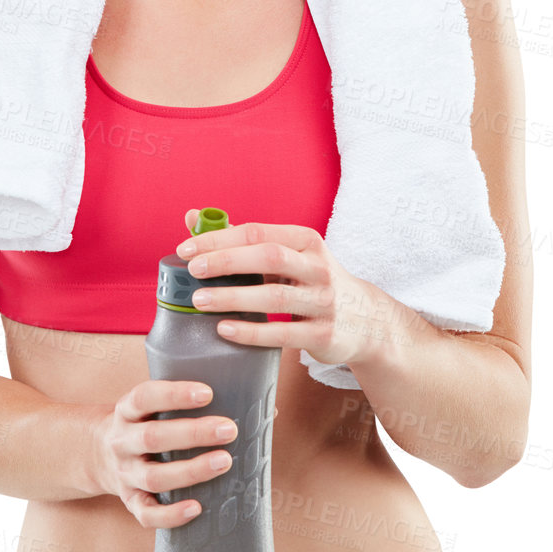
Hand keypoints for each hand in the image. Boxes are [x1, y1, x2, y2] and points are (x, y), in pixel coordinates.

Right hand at [91, 377, 242, 529]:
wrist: (99, 455)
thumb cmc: (144, 425)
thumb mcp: (149, 407)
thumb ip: (184, 403)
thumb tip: (249, 402)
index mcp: (127, 411)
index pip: (144, 398)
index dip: (174, 395)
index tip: (207, 393)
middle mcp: (121, 442)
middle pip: (152, 438)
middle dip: (193, 434)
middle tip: (229, 430)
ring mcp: (124, 474)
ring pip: (154, 477)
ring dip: (191, 470)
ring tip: (225, 462)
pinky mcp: (130, 501)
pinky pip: (147, 514)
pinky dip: (170, 515)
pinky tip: (197, 508)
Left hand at [177, 208, 405, 369]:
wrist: (365, 321)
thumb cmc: (312, 283)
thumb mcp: (287, 256)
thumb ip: (242, 240)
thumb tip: (192, 218)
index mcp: (306, 241)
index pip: (258, 232)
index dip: (220, 239)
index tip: (187, 249)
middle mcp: (318, 267)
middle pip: (269, 257)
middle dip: (226, 261)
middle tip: (193, 271)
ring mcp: (324, 301)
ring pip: (275, 296)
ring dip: (233, 298)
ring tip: (200, 301)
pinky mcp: (324, 334)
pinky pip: (283, 333)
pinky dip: (251, 332)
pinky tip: (225, 329)